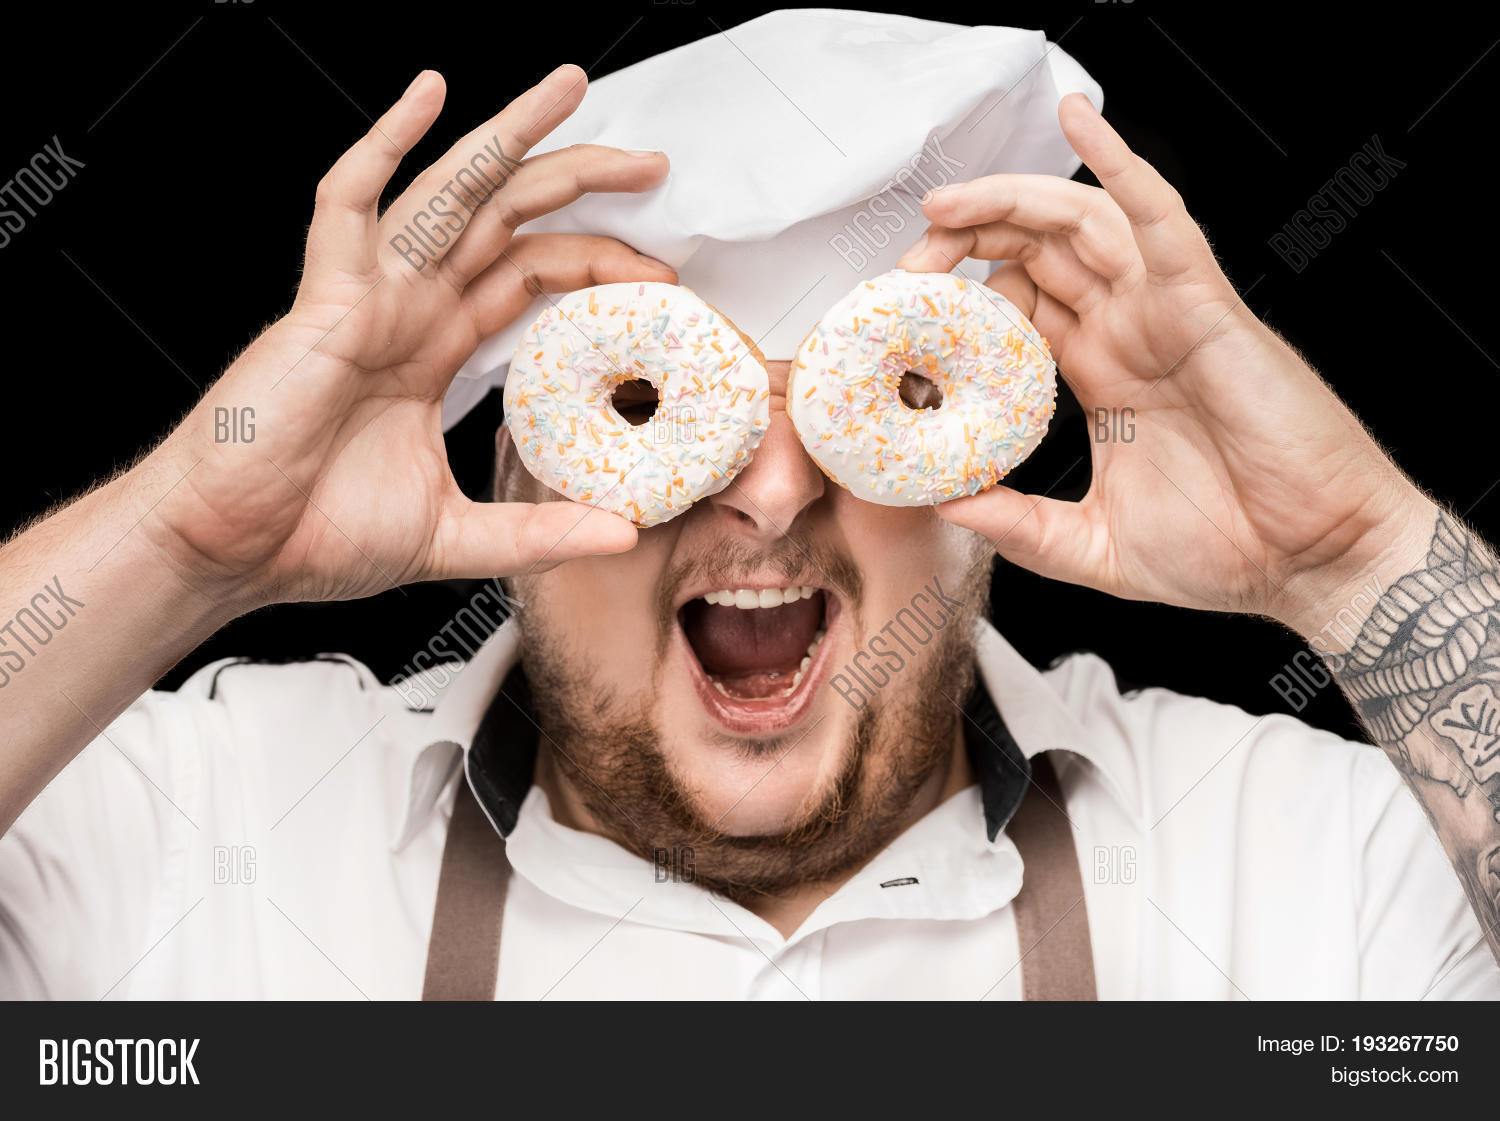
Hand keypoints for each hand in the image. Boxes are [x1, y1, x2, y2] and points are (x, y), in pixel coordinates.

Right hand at [144, 65, 672, 606]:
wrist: (234, 550)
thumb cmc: (314, 533)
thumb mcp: (458, 536)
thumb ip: (540, 532)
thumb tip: (621, 535)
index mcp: (435, 351)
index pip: (532, 279)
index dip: (598, 265)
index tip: (661, 277)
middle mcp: (408, 310)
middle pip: (508, 219)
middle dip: (579, 182)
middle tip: (649, 167)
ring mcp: (368, 297)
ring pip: (449, 192)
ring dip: (508, 136)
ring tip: (569, 90)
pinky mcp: (325, 300)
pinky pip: (349, 204)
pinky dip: (384, 146)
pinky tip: (427, 98)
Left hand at [898, 93, 1434, 641]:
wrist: (1312, 564)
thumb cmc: (1227, 550)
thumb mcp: (1093, 545)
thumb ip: (1020, 527)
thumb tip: (948, 507)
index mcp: (1104, 374)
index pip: (1021, 303)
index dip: (962, 297)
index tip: (906, 319)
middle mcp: (1130, 331)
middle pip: (1038, 250)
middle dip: (968, 239)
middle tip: (908, 261)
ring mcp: (1167, 313)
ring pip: (1082, 223)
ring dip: (1012, 200)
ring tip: (948, 205)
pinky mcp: (1207, 308)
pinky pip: (1162, 221)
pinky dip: (1122, 166)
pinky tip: (1082, 122)